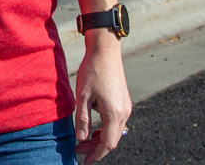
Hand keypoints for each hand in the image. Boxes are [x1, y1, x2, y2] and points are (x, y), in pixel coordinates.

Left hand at [73, 33, 131, 162]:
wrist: (106, 51)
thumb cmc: (93, 71)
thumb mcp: (82, 96)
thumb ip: (83, 119)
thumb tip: (81, 139)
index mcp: (115, 113)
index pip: (107, 143)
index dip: (95, 154)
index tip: (84, 161)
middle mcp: (124, 113)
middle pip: (112, 140)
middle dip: (96, 149)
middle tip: (78, 151)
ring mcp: (126, 107)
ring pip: (115, 132)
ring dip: (100, 140)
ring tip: (84, 142)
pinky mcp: (124, 102)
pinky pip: (116, 123)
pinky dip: (105, 130)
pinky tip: (94, 130)